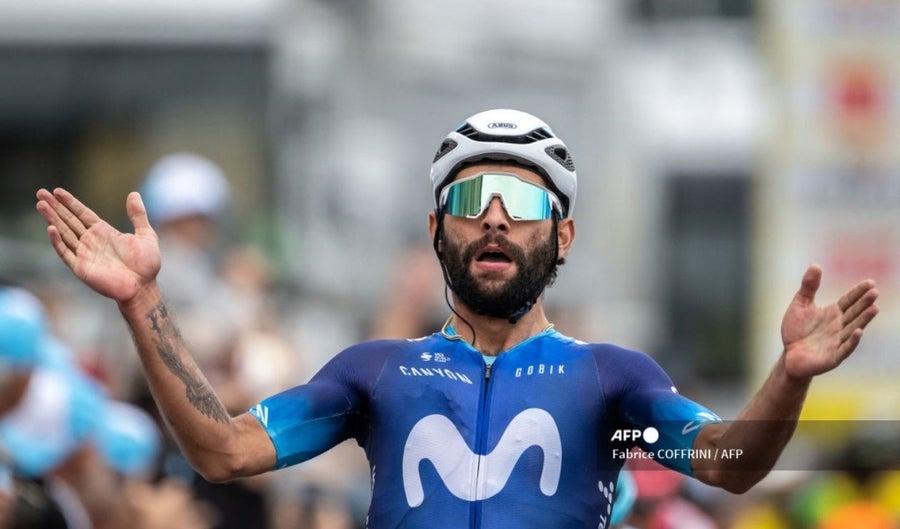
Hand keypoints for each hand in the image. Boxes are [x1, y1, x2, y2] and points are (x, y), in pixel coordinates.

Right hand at [35, 188, 160, 303]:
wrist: (143, 287)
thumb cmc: (146, 264)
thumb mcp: (146, 235)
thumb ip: (138, 215)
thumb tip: (133, 193)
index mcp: (104, 232)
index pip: (82, 214)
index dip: (70, 202)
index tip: (57, 191)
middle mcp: (91, 241)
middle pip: (69, 220)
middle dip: (55, 207)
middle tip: (40, 193)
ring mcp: (84, 254)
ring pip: (64, 233)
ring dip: (52, 219)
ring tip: (41, 205)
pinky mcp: (81, 267)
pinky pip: (65, 252)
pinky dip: (57, 241)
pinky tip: (51, 228)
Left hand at [781, 264, 878, 379]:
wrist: (789, 355)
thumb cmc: (796, 330)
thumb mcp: (800, 305)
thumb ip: (808, 287)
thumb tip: (816, 265)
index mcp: (833, 314)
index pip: (848, 301)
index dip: (858, 292)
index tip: (870, 282)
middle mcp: (838, 327)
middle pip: (853, 313)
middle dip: (864, 303)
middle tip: (874, 292)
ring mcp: (837, 342)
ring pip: (852, 329)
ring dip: (863, 319)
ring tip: (874, 308)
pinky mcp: (832, 357)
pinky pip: (844, 348)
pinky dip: (852, 341)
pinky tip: (858, 331)